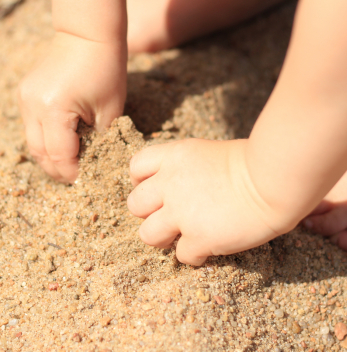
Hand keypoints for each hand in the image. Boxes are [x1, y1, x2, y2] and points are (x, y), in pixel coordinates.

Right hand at [18, 33, 126, 182]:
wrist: (86, 34)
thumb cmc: (105, 69)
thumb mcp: (109, 111)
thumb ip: (98, 141)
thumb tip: (92, 164)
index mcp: (54, 110)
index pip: (59, 156)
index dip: (72, 172)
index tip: (85, 179)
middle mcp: (32, 106)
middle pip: (39, 153)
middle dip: (58, 170)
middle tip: (75, 177)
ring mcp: (24, 99)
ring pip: (32, 142)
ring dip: (50, 156)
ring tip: (69, 163)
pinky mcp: (24, 95)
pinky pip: (32, 127)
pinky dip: (46, 140)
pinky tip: (62, 142)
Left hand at [128, 139, 290, 265]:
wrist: (275, 179)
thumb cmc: (253, 162)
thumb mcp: (208, 152)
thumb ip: (184, 169)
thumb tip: (176, 187)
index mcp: (174, 157)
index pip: (135, 167)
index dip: (141, 182)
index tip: (156, 190)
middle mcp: (170, 183)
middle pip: (134, 205)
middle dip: (148, 214)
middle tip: (168, 216)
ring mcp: (181, 212)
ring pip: (147, 235)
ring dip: (163, 238)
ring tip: (183, 236)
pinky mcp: (199, 238)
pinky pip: (182, 256)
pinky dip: (195, 255)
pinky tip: (210, 247)